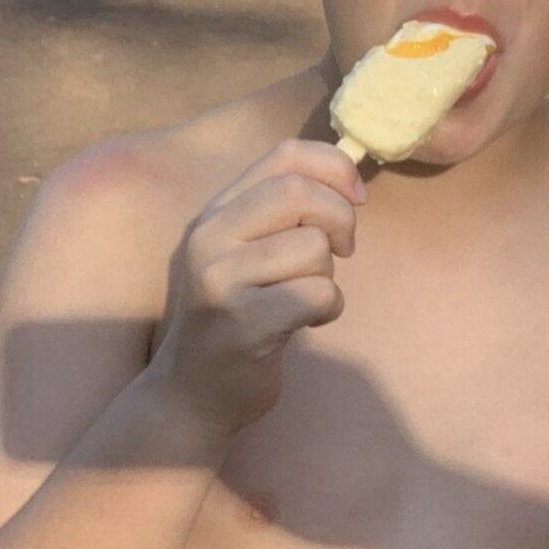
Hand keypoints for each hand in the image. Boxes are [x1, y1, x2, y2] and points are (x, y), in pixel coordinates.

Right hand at [148, 140, 362, 434]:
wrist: (192, 393)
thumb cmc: (238, 315)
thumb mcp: (247, 252)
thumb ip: (284, 212)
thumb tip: (350, 180)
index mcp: (216, 212)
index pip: (285, 154)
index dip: (335, 167)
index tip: (356, 198)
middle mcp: (210, 238)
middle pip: (301, 193)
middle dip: (341, 219)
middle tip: (344, 250)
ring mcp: (220, 280)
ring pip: (314, 248)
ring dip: (329, 275)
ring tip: (305, 298)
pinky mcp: (242, 322)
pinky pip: (318, 293)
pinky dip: (329, 309)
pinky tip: (307, 323)